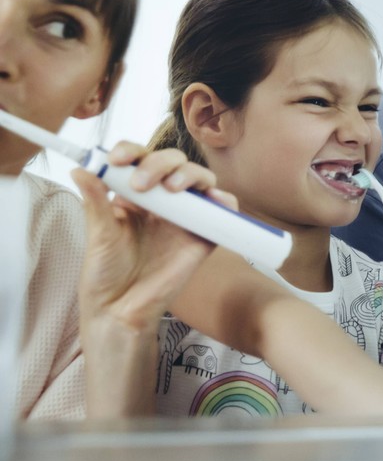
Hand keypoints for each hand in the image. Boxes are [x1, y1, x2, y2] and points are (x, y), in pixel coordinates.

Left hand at [73, 141, 236, 415]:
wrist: (121, 308)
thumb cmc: (106, 271)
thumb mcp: (97, 232)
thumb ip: (95, 200)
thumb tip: (80, 168)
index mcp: (135, 194)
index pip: (139, 159)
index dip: (131, 152)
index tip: (117, 159)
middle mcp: (163, 200)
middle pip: (172, 162)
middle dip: (160, 163)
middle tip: (142, 184)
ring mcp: (186, 215)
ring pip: (199, 179)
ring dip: (190, 174)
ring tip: (174, 188)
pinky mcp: (204, 235)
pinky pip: (223, 210)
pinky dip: (224, 199)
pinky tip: (213, 197)